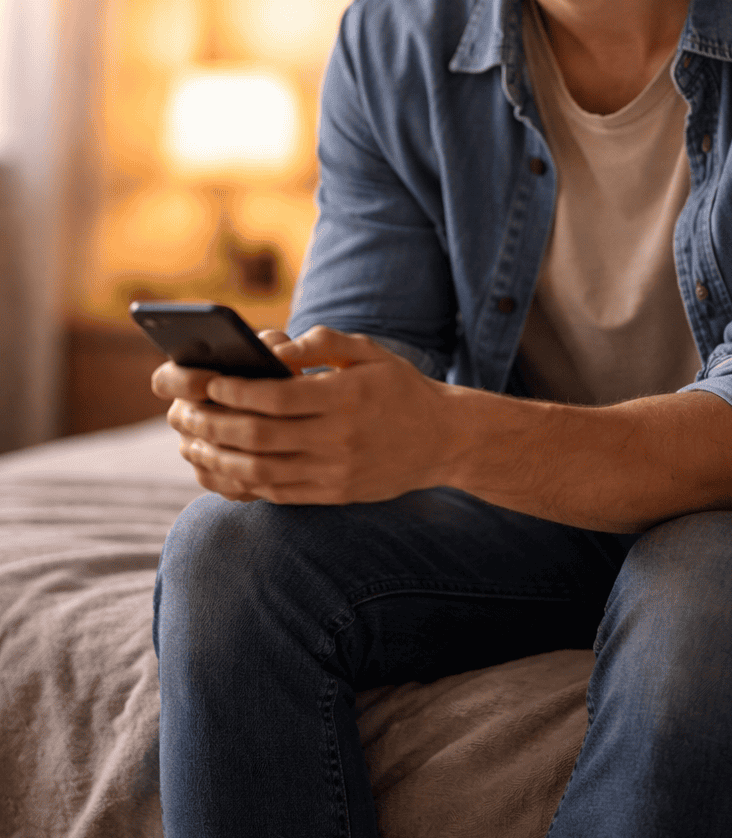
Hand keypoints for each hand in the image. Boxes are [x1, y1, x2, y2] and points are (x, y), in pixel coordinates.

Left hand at [152, 326, 450, 503]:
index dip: (235, 391)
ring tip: (189, 442)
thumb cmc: (399, 388)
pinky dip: (239, 482)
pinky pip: (275, 493)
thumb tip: (276, 346)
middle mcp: (339, 439)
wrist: (443, 440)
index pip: (277, 398)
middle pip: (260, 436)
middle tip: (183, 412)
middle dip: (213, 424)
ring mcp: (334, 473)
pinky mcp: (332, 495)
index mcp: (347, 398)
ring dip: (217, 458)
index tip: (208, 381)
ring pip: (260, 470)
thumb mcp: (371, 352)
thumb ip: (324, 342)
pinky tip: (216, 467)